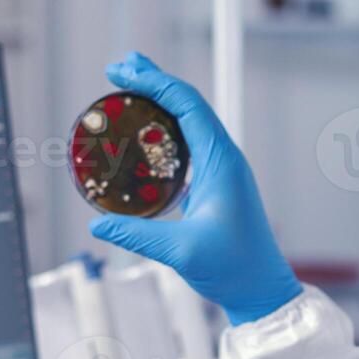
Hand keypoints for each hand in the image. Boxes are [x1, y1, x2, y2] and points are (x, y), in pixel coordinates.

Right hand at [87, 52, 302, 325]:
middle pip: (187, 105)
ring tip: (127, 89)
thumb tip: (97, 225)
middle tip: (118, 68)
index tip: (121, 71)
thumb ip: (138, 236)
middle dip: (153, 82)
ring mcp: (220, 171)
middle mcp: (224, 158)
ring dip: (158, 104)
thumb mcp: (182, 252)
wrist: (261, 290)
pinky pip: (186, 146)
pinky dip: (162, 132)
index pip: (186, 105)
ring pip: (187, 123)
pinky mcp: (214, 185)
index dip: (153, 82)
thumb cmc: (234, 269)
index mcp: (222, 161)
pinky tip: (141, 136)